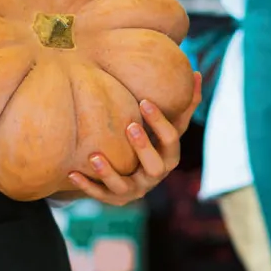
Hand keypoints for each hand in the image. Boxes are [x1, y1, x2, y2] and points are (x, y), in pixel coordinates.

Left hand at [67, 72, 202, 205]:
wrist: (132, 172)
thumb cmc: (152, 140)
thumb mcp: (168, 124)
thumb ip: (183, 103)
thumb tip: (197, 72)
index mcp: (169, 156)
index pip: (171, 140)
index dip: (160, 123)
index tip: (145, 102)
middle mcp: (155, 175)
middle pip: (156, 166)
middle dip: (143, 147)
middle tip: (130, 126)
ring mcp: (136, 189)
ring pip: (125, 186)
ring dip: (109, 173)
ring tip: (95, 156)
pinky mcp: (116, 198)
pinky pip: (101, 195)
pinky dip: (88, 185)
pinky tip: (72, 172)